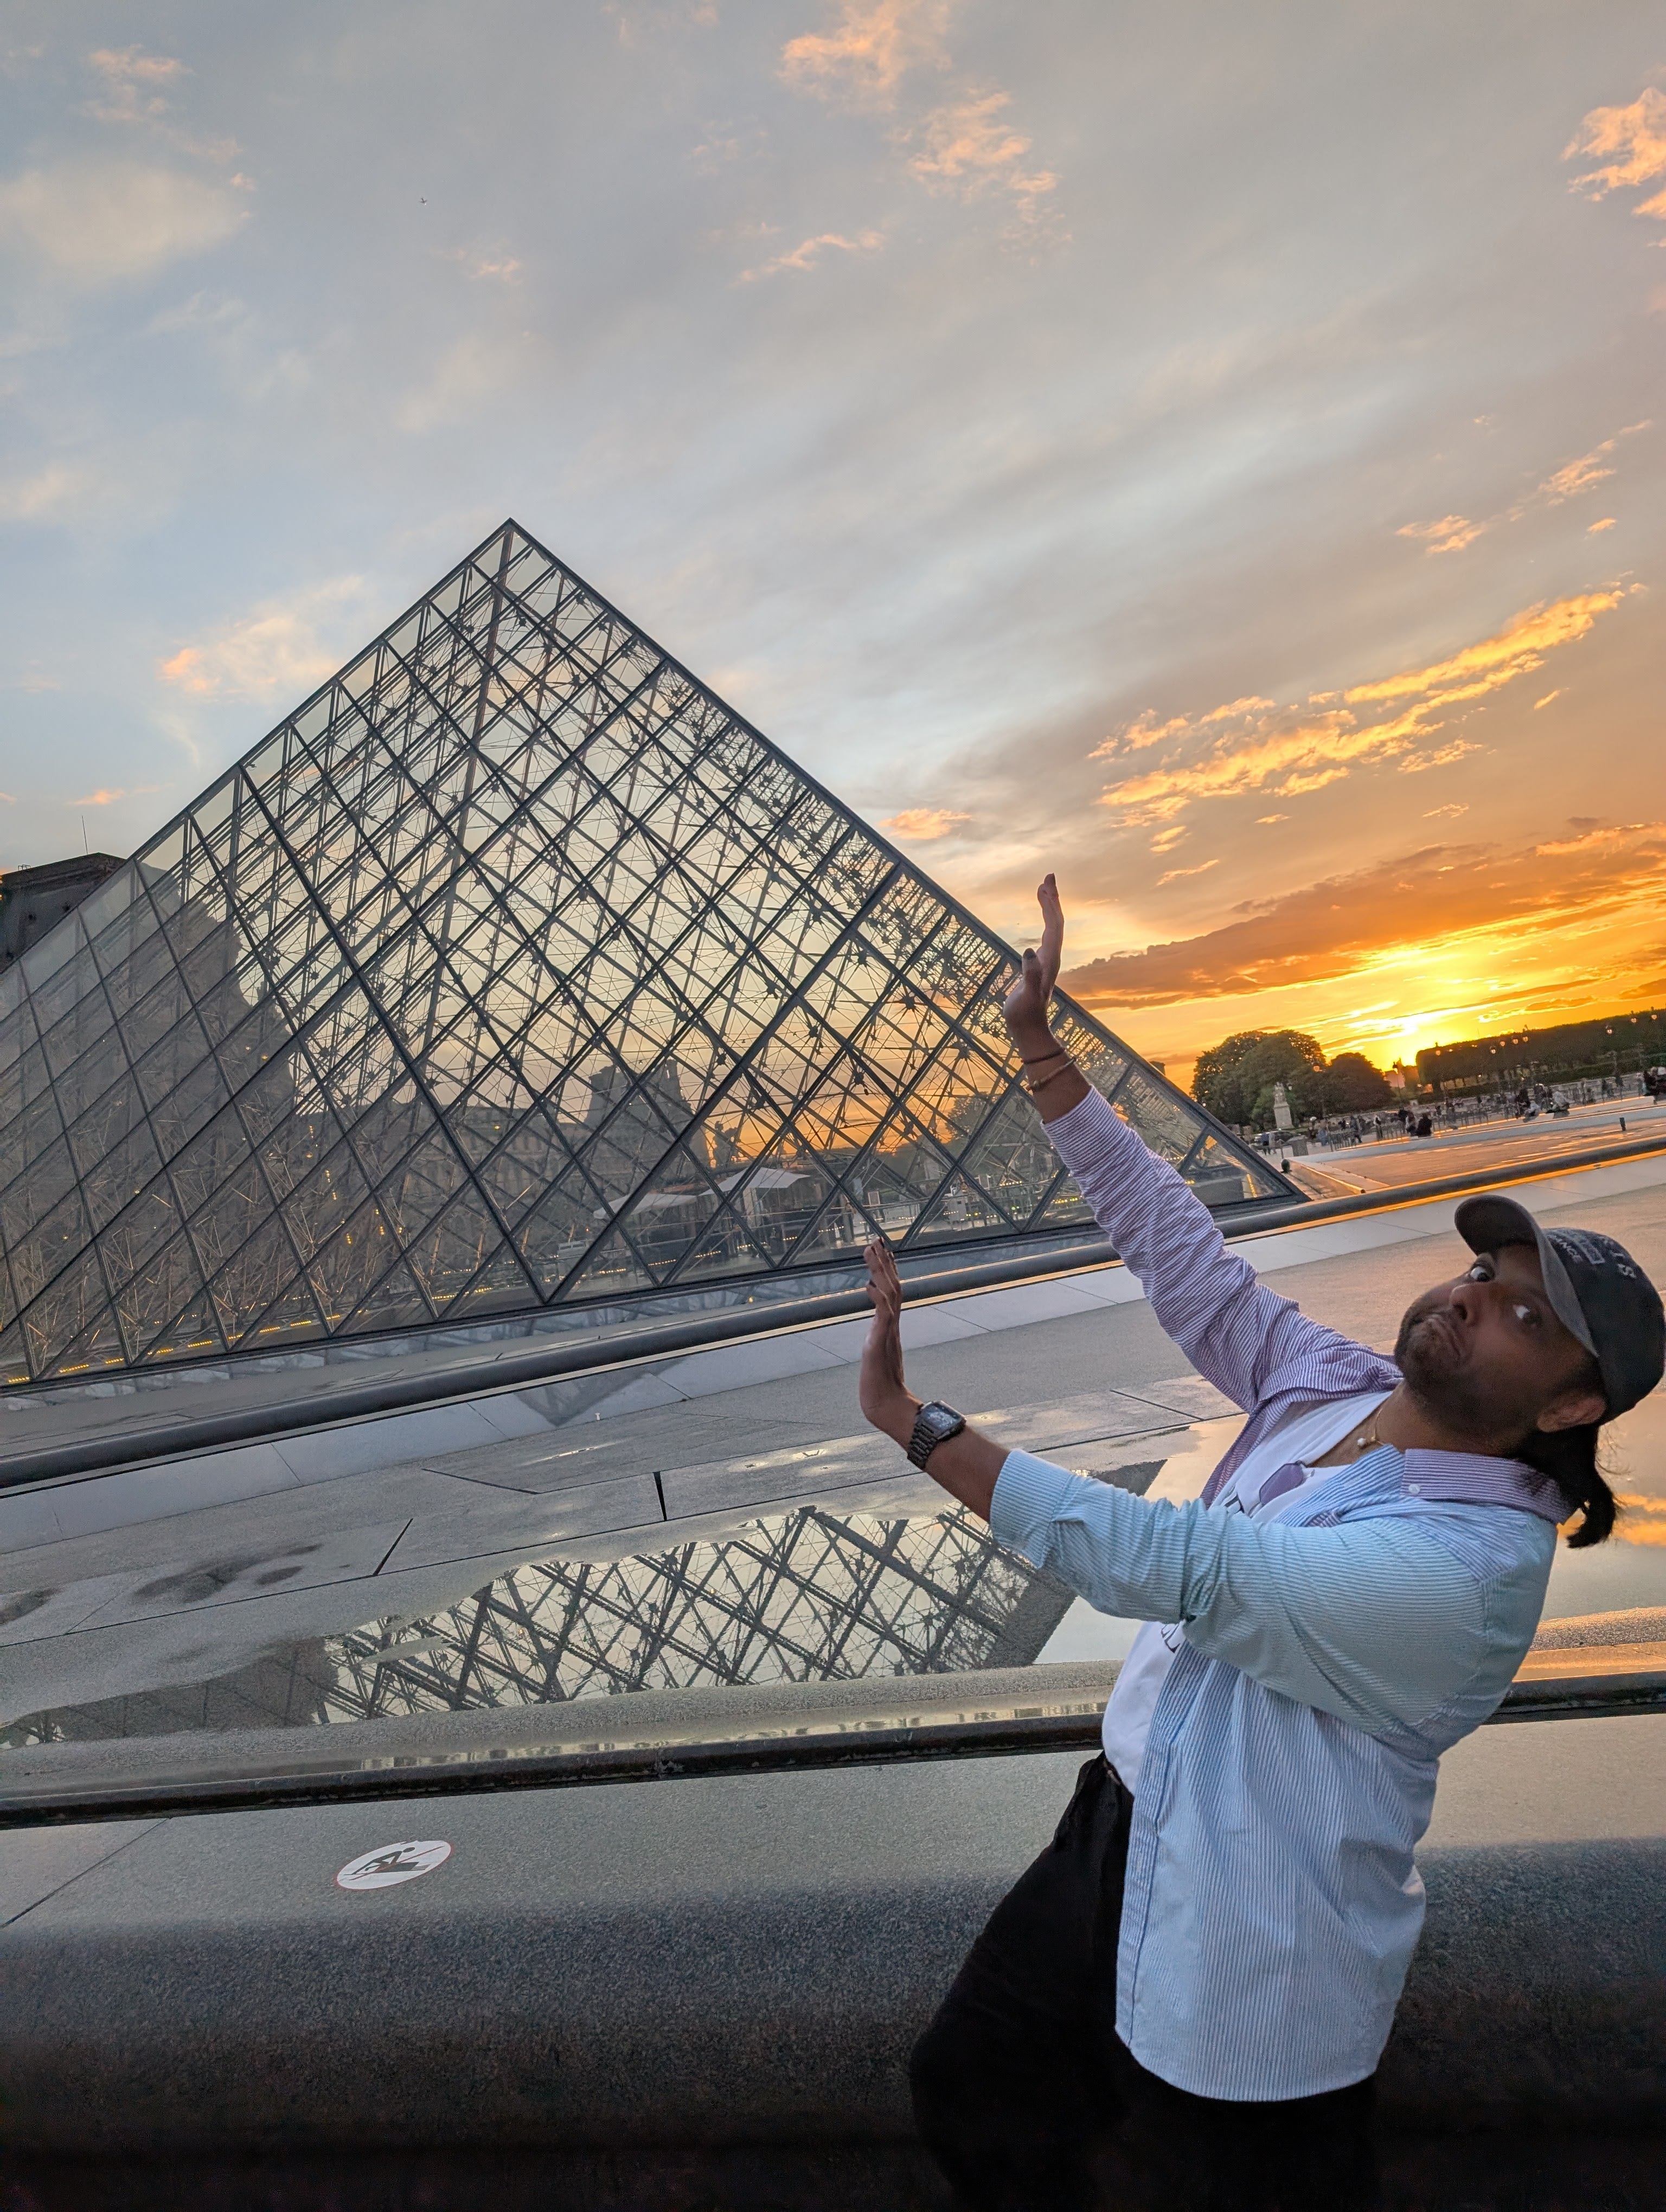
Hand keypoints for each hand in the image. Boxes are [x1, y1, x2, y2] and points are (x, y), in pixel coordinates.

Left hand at [860, 1237, 918, 1447]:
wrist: (884, 1405)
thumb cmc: (879, 1384)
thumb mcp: (876, 1352)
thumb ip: (879, 1337)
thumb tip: (878, 1330)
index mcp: (890, 1326)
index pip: (891, 1291)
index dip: (887, 1270)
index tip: (881, 1249)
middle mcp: (891, 1326)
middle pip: (893, 1287)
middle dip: (884, 1263)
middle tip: (875, 1240)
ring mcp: (888, 1333)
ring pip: (889, 1295)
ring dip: (881, 1272)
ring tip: (871, 1251)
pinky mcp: (882, 1344)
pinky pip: (883, 1317)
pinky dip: (878, 1299)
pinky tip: (869, 1286)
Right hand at [1002, 872, 1063, 1046]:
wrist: (1029, 1029)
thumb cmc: (1025, 1015)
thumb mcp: (1027, 997)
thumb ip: (1030, 976)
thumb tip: (1028, 952)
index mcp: (1049, 960)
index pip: (1054, 926)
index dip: (1050, 905)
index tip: (1045, 884)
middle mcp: (1051, 957)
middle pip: (1056, 922)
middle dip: (1052, 898)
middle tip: (1048, 875)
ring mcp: (1047, 960)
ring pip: (1052, 927)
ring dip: (1049, 907)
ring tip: (1043, 888)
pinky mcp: (1040, 964)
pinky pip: (1046, 935)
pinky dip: (1044, 920)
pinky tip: (1041, 916)